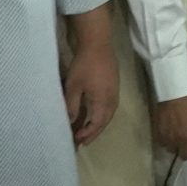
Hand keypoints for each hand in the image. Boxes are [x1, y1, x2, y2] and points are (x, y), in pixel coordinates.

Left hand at [60, 14, 118, 147]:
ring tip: (88, 131)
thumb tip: (71, 122)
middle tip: (83, 141)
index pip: (96, 124)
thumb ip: (72, 106)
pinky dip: (102, 115)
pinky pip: (110, 107)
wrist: (98, 44)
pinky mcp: (114, 86)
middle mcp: (112, 99)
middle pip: (105, 121)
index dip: (87, 133)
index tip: (77, 140)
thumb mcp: (73, 86)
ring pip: (109, 114)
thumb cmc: (84, 65)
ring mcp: (115, 92)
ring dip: (99, 124)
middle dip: (94, 132)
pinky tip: (95, 114)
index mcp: (103, 101)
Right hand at [152, 92, 186, 160]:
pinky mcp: (159, 134)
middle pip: (184, 156)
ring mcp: (170, 139)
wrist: (176, 94)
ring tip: (174, 138)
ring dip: (174, 146)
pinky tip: (166, 134)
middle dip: (185, 151)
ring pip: (171, 150)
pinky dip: (164, 140)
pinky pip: (162, 144)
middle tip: (185, 145)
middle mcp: (183, 141)